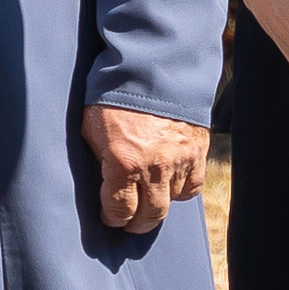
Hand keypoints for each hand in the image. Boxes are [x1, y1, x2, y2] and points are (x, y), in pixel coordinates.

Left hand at [81, 106, 208, 233]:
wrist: (151, 66)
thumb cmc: (112, 96)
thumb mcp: (91, 129)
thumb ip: (99, 160)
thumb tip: (102, 185)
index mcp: (123, 162)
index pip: (119, 211)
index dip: (112, 218)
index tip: (110, 217)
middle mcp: (154, 166)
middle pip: (149, 215)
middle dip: (136, 223)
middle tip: (129, 221)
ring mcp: (179, 160)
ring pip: (171, 202)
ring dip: (158, 204)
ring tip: (148, 198)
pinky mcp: (198, 151)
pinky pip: (192, 186)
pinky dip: (181, 189)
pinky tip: (169, 184)